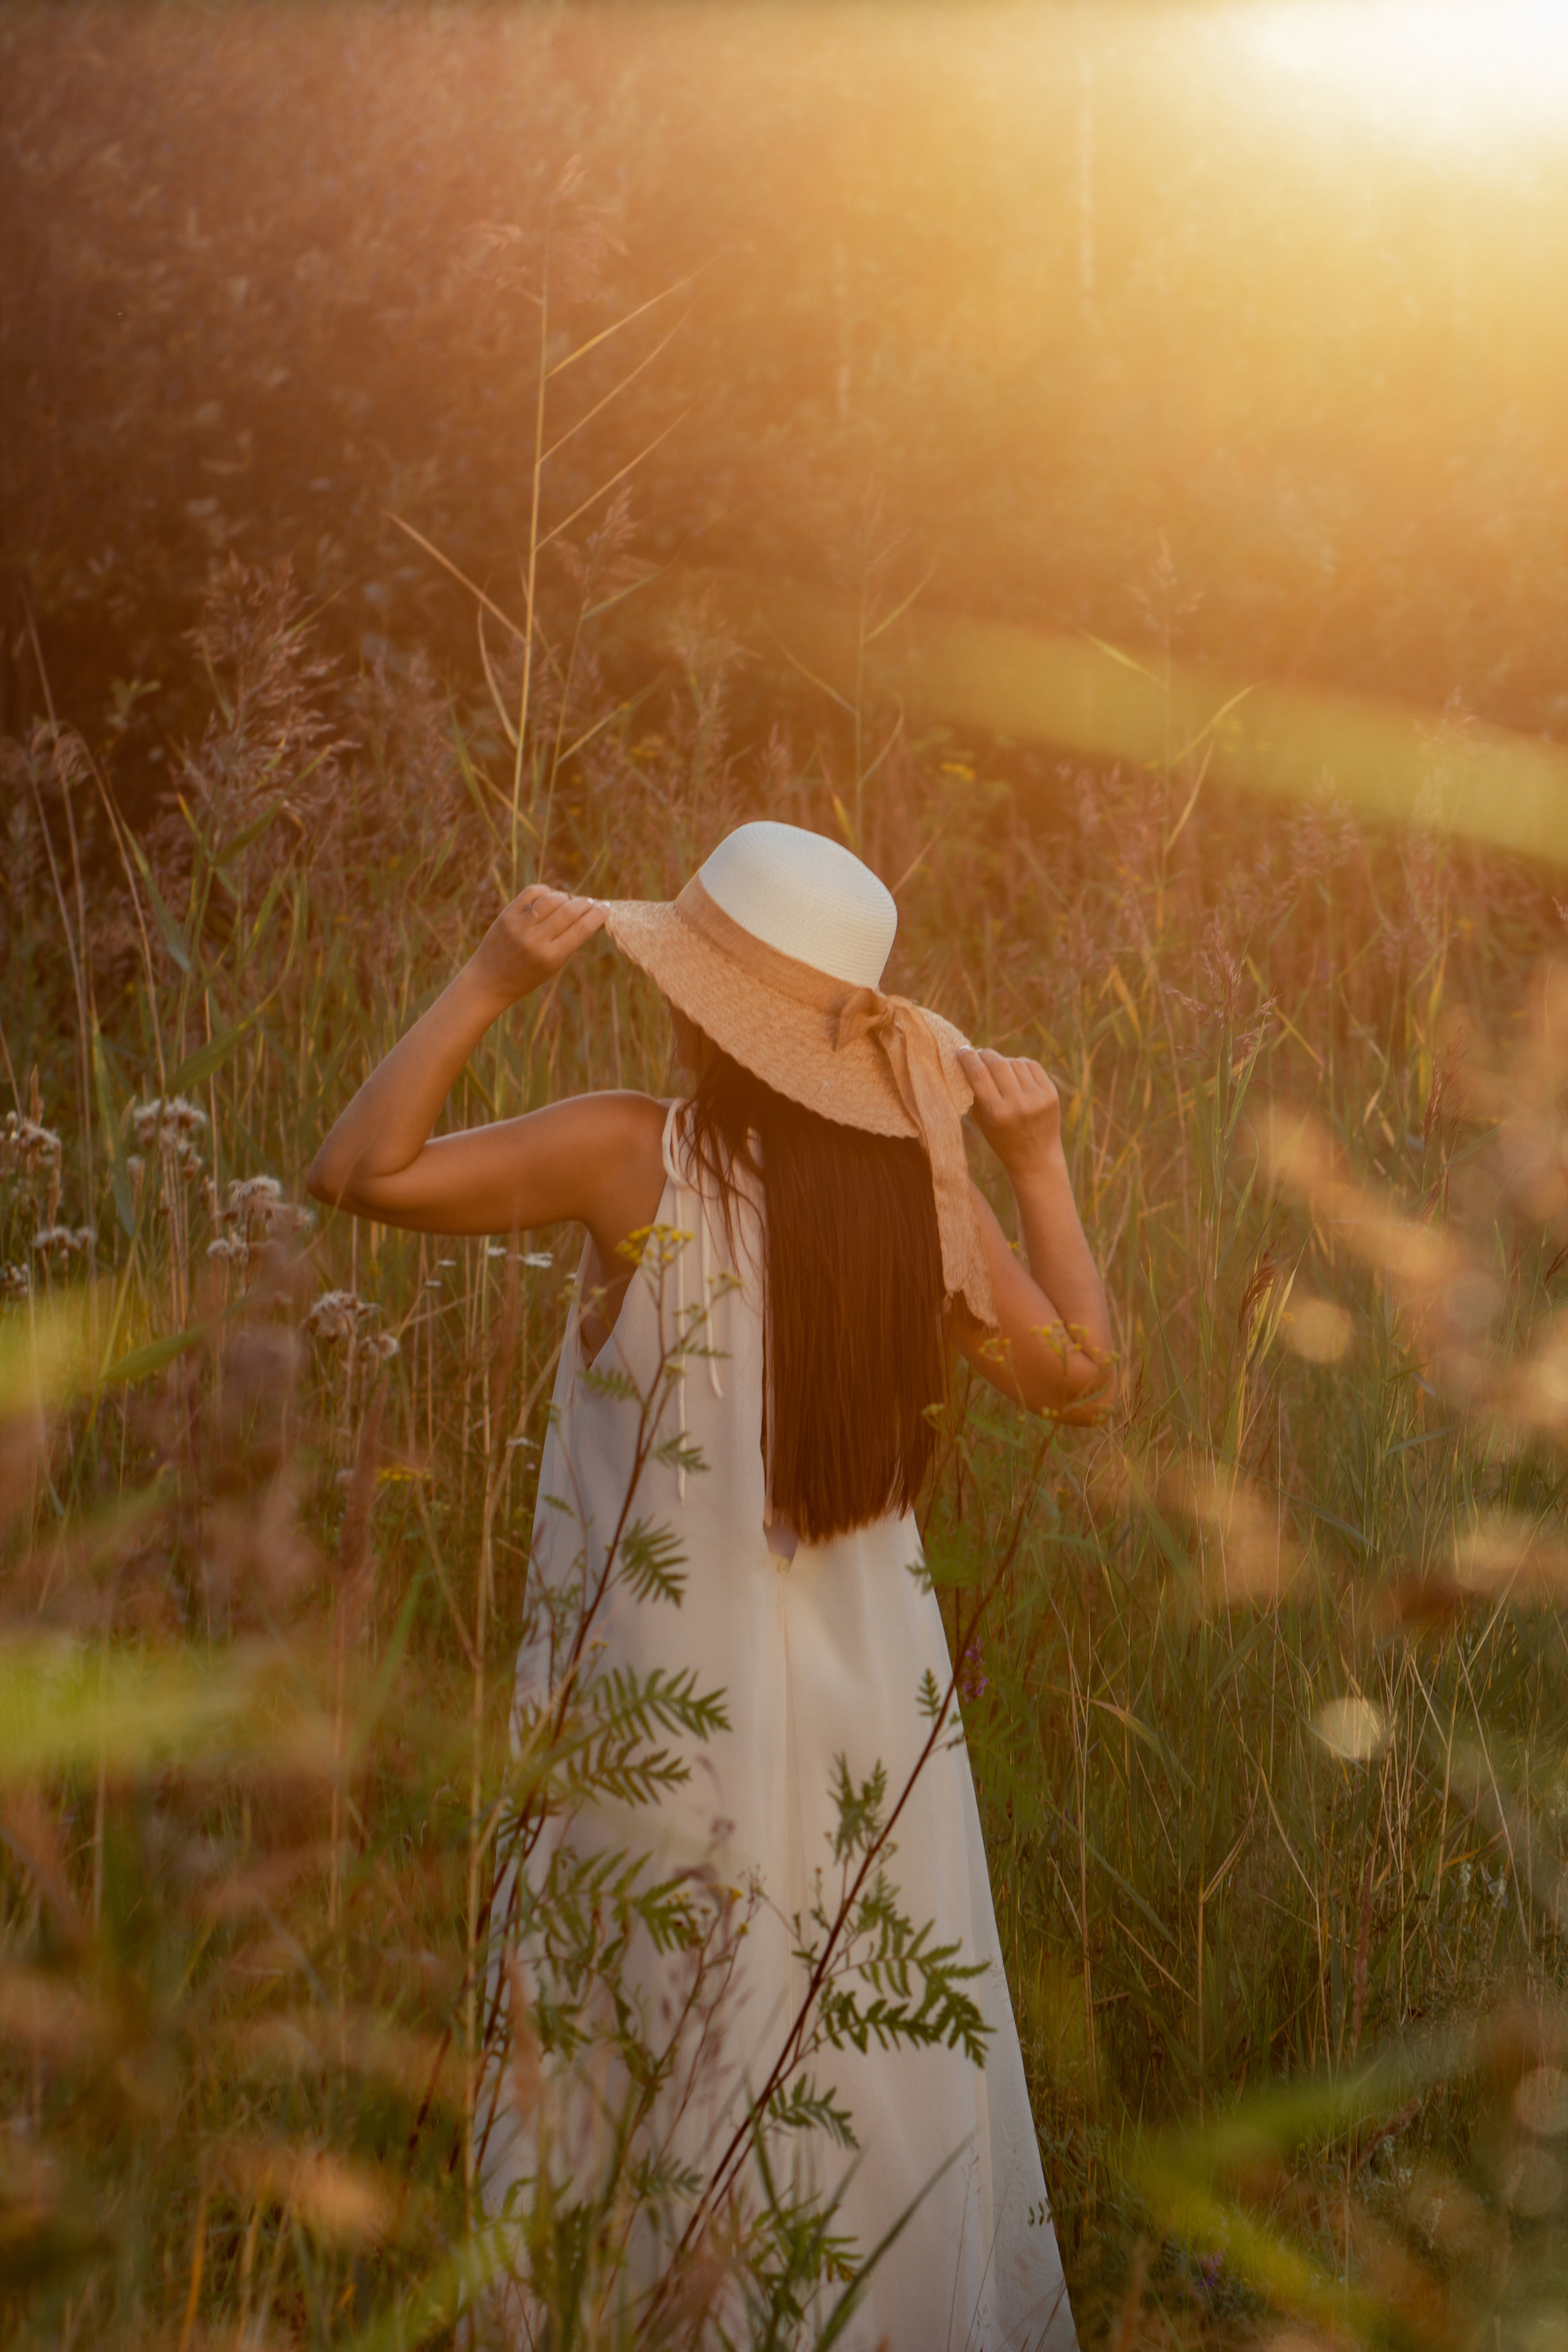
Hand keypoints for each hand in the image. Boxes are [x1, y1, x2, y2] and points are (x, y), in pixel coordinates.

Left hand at [470, 885, 606, 1006]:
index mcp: (551, 957)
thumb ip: (570, 942)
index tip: (607, 908)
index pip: (582, 929)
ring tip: (569, 902)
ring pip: (552, 898)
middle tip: (590, 903)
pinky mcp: (507, 915)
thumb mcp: (553, 965)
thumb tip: (592, 917)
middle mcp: (535, 940)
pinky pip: (532, 892)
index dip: (598, 915)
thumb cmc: (527, 975)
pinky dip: (546, 891)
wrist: (489, 980)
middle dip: (585, 904)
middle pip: (569, 911)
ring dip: (566, 897)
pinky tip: (550, 896)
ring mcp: (519, 926)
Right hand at [959, 1048, 1062, 1175]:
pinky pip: (1031, 1066)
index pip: (978, 1074)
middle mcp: (1019, 1104)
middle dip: (984, 1054)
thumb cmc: (1002, 1140)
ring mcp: (1038, 1097)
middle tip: (978, 1054)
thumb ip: (975, 1093)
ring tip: (998, 1069)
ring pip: (1015, 1062)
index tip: (961, 1050)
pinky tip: (1014, 1072)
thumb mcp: (983, 1121)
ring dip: (1003, 1061)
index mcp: (997, 1113)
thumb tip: (968, 1062)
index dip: (967, 1058)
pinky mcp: (1051, 1093)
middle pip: (997, 1063)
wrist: (1036, 1158)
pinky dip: (1020, 1064)